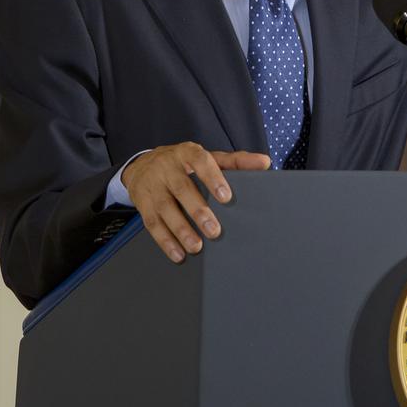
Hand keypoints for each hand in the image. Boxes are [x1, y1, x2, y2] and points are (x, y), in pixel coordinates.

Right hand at [122, 142, 270, 263]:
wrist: (143, 164)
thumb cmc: (184, 163)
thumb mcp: (208, 157)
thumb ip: (236, 161)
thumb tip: (265, 163)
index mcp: (187, 152)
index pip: (201, 161)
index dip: (213, 178)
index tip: (226, 197)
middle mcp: (168, 167)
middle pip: (182, 189)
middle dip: (198, 211)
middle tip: (214, 231)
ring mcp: (153, 185)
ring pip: (165, 208)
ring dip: (181, 230)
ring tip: (197, 246)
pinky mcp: (142, 203)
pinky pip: (152, 223)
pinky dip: (165, 241)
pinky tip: (178, 254)